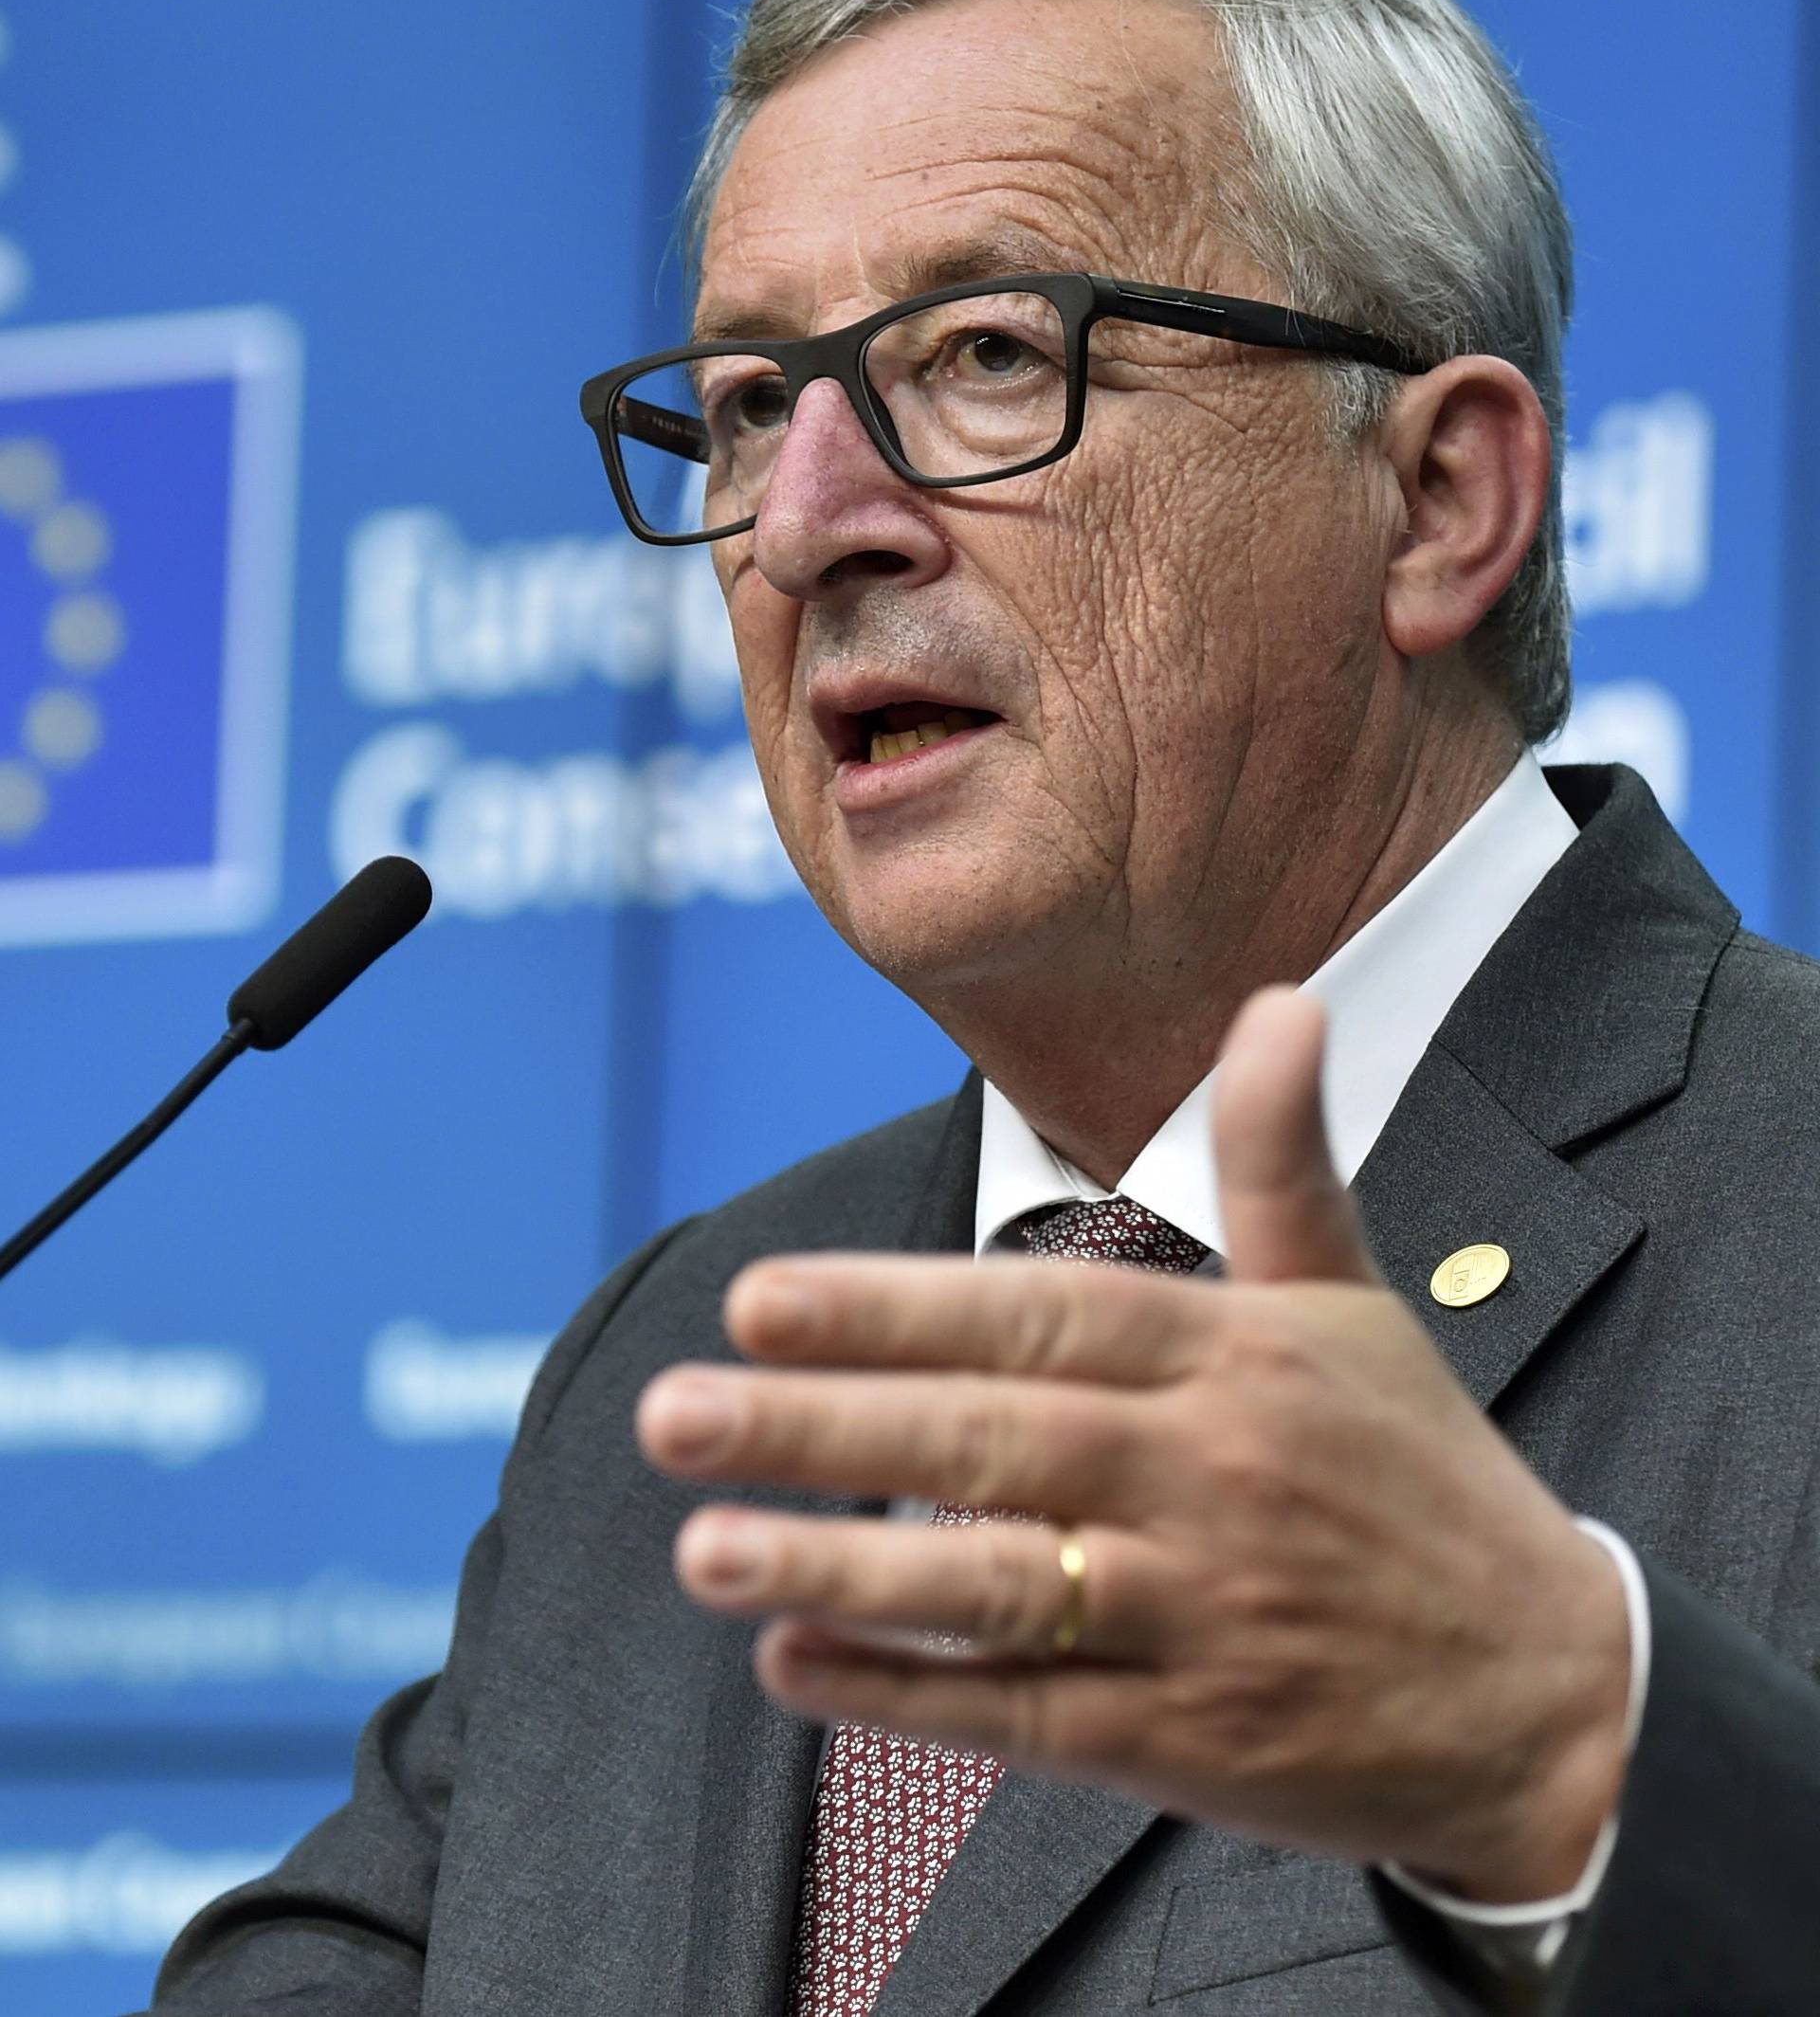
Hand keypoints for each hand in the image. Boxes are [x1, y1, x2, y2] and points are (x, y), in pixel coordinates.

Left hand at [638, 987, 1630, 1899]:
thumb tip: (1284, 999)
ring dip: (842, 1567)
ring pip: (998, 1585)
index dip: (895, 1307)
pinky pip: (1032, 1716)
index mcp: (1237, 1357)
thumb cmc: (1422, 1473)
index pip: (1040, 1315)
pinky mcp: (1196, 1741)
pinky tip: (797, 1671)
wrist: (1551, 1691)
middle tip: (670, 1415)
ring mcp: (1202, 1614)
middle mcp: (1211, 1477)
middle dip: (823, 1426)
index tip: (760, 1298)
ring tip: (704, 1547)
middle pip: (993, 1442)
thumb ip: (1285, 1158)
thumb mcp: (1360, 1301)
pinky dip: (911, 1695)